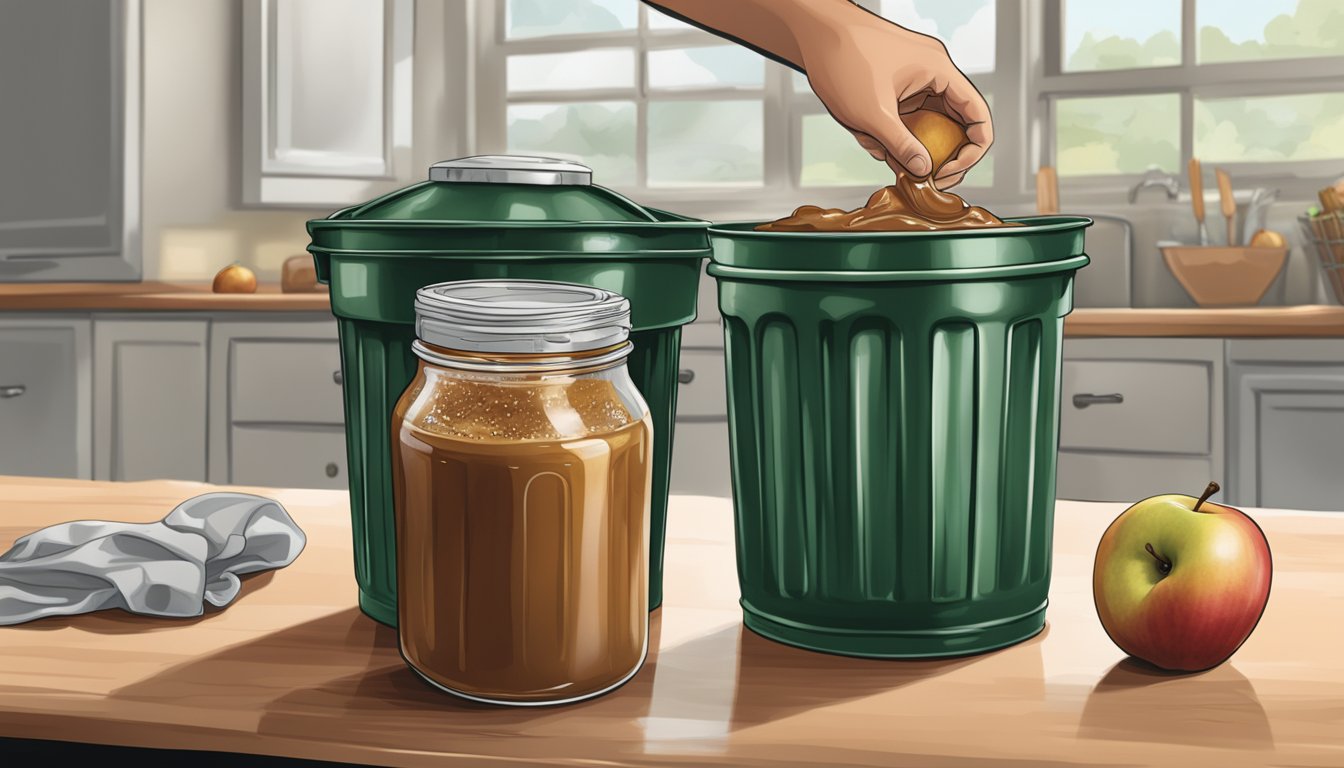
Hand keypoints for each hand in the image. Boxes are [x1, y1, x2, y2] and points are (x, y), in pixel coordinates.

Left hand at [797, 8, 991, 188]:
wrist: (814, 32)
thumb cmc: (842, 58)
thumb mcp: (872, 113)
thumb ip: (901, 145)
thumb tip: (924, 170)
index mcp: (939, 71)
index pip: (977, 114)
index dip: (973, 150)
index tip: (950, 171)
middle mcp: (933, 74)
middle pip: (954, 123)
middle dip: (937, 153)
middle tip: (923, 176)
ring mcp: (915, 80)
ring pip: (925, 124)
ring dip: (907, 144)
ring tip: (879, 148)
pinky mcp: (897, 87)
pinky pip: (905, 118)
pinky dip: (891, 134)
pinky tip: (868, 138)